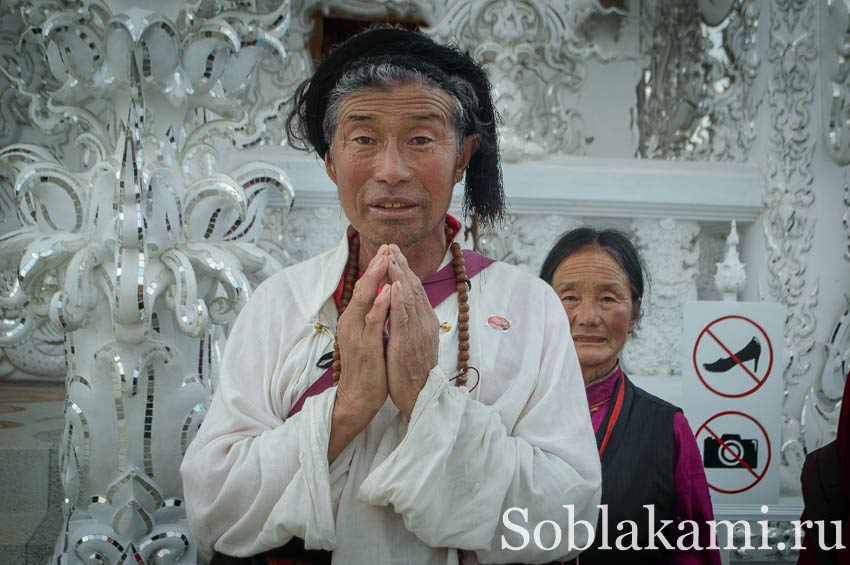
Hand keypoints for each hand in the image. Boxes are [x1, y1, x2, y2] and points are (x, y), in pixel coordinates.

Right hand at [329, 246, 390, 459]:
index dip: (377, 268)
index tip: (388, 249)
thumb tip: (382, 297)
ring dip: (376, 278)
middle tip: (387, 246)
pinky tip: (387, 291)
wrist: (359, 396)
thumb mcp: (370, 336)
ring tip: (386, 258)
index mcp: (355, 318)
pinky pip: (373, 322)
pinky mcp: (366, 346)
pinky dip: (380, 305)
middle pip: (364, 287)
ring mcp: (358, 333)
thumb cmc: (368, 366)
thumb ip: (373, 316)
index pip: (366, 287)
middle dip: (377, 266)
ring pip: (366, 299)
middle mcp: (353, 322)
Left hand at [386, 245, 438, 419]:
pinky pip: (403, 316)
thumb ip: (411, 321)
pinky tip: (395, 284)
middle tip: (390, 245)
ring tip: (391, 255)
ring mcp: (417, 331)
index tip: (394, 252)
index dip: (404, 269)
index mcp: (424, 321)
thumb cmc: (414, 370)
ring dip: (399, 274)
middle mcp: (424, 322)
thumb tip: (403, 305)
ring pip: (408, 297)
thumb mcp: (414, 340)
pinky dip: (399, 298)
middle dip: (401, 264)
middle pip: (413, 287)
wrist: (420, 395)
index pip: (414, 289)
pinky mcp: (407, 342)